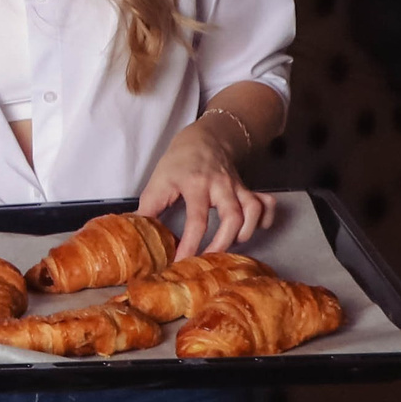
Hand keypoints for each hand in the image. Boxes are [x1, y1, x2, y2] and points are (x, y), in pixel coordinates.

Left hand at [138, 117, 275, 257]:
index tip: (182, 262)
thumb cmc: (178, 163)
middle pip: (233, 217)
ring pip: (253, 210)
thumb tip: (134, 234)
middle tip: (210, 260)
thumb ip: (148, 209)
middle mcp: (220, 186)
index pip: (197, 220)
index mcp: (195, 184)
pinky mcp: (247, 188)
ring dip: (246, 231)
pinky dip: (266, 218)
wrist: (204, 138)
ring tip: (232, 245)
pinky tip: (256, 230)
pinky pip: (266, 203)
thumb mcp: (158, 182)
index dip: (191, 244)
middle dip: (224, 243)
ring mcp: (237, 187)